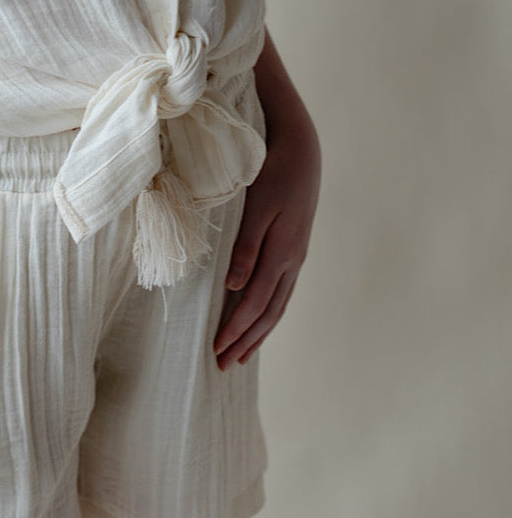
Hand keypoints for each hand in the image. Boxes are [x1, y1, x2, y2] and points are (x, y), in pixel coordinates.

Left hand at [213, 123, 320, 370]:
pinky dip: (269, 312)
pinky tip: (260, 319)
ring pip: (278, 306)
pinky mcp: (294, 249)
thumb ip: (246, 247)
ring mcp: (296, 257)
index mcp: (282, 253)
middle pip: (268, 313)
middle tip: (224, 365)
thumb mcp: (258, 208)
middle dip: (246, 341)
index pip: (254, 303)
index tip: (216, 349)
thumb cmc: (273, 174)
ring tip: (242, 354)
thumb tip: (233, 287)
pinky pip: (281, 291)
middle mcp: (292, 261)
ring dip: (259, 332)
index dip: (235, 328)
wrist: (301, 151)